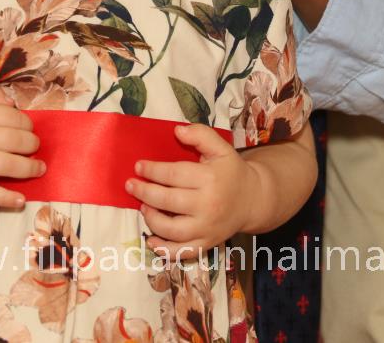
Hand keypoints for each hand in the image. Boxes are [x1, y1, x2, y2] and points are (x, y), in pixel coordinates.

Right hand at [0, 82, 43, 208]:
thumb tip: (12, 103)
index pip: (13, 117)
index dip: (26, 123)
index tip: (27, 128)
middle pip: (15, 140)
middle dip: (32, 143)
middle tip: (33, 146)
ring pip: (9, 165)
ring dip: (30, 167)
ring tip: (40, 167)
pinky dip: (6, 199)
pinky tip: (21, 200)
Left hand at [125, 123, 258, 260]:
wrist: (253, 200)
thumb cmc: (231, 172)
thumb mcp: (221, 148)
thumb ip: (200, 135)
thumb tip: (176, 130)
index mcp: (210, 179)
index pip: (173, 174)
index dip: (152, 170)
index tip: (138, 167)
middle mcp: (208, 205)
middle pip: (167, 200)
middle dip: (144, 192)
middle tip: (130, 185)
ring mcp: (207, 228)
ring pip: (171, 229)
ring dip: (151, 218)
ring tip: (143, 206)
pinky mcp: (206, 244)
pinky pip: (181, 252)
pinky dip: (163, 249)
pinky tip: (151, 239)